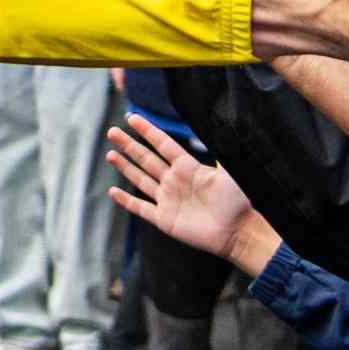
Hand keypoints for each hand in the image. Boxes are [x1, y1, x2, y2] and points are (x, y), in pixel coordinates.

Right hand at [102, 116, 280, 275]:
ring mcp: (168, 200)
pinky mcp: (164, 219)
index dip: (148, 131)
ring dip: (125, 167)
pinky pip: (141, 208)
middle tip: (112, 132)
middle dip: (129, 145)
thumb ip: (222, 151)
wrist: (238, 231)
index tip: (132, 118)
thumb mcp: (230, 172)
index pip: (163, 144)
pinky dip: (127, 200)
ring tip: (110, 154)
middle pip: (147, 159)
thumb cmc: (238, 201)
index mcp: (188, 167)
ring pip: (141, 180)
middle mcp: (174, 181)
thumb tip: (223, 125)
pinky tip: (113, 192)